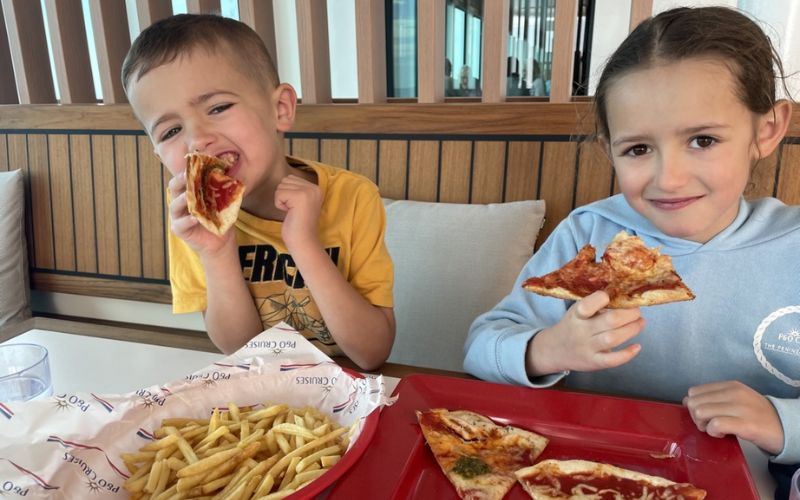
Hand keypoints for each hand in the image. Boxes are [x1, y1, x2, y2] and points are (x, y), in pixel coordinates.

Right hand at [167, 172, 234, 256]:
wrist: (221, 239)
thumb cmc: (219, 217)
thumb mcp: (221, 200)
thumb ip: (221, 188)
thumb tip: (230, 172)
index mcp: (187, 192)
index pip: (182, 179)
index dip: (185, 171)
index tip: (193, 165)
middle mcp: (179, 202)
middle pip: (174, 188)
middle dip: (180, 181)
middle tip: (188, 176)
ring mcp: (177, 216)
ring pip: (174, 206)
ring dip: (182, 200)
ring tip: (189, 197)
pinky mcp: (179, 229)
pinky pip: (180, 224)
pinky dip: (187, 221)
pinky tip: (195, 218)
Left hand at [275, 174, 321, 251]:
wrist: (303, 240)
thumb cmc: (298, 224)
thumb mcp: (300, 202)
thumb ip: (295, 189)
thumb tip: (283, 181)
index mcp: (316, 187)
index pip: (291, 178)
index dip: (288, 194)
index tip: (297, 207)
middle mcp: (314, 187)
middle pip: (285, 181)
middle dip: (284, 196)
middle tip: (293, 210)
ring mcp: (308, 191)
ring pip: (281, 186)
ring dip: (281, 200)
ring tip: (292, 212)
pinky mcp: (299, 197)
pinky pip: (278, 194)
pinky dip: (279, 205)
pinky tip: (289, 213)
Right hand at [526, 291, 644, 375]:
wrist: (555, 350)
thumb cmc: (572, 326)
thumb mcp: (576, 312)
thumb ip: (595, 305)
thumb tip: (624, 297)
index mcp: (576, 315)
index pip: (588, 305)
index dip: (603, 298)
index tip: (613, 297)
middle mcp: (581, 331)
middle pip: (610, 321)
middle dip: (629, 314)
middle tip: (636, 310)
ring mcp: (587, 348)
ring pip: (614, 338)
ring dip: (632, 329)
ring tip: (640, 323)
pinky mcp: (593, 362)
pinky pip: (612, 360)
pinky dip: (627, 354)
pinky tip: (637, 346)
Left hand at [683, 381, 783, 454]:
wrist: (784, 427)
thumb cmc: (756, 415)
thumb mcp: (735, 399)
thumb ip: (712, 398)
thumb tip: (686, 401)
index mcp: (729, 386)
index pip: (694, 392)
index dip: (694, 406)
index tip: (705, 415)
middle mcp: (734, 393)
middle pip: (694, 403)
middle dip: (696, 417)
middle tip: (709, 425)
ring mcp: (740, 408)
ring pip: (701, 412)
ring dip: (703, 425)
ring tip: (715, 430)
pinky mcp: (745, 424)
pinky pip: (715, 425)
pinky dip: (713, 432)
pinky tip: (722, 434)